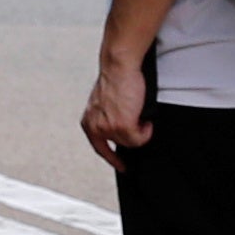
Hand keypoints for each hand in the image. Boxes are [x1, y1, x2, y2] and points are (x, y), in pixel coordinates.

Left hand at [83, 47, 151, 165]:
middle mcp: (95, 127)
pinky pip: (140, 138)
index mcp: (88, 122)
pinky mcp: (122, 125)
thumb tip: (121, 132)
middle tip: (140, 123)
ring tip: (141, 116)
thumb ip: (107, 119)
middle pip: (122, 145)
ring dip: (141, 131)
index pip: (100, 148)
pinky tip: (146, 120)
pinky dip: (147, 131)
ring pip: (132, 142)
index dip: (112, 159)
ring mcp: (109, 128)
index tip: (122, 166)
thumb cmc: (114, 81)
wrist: (118, 67)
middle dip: (133, 136)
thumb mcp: (104, 104)